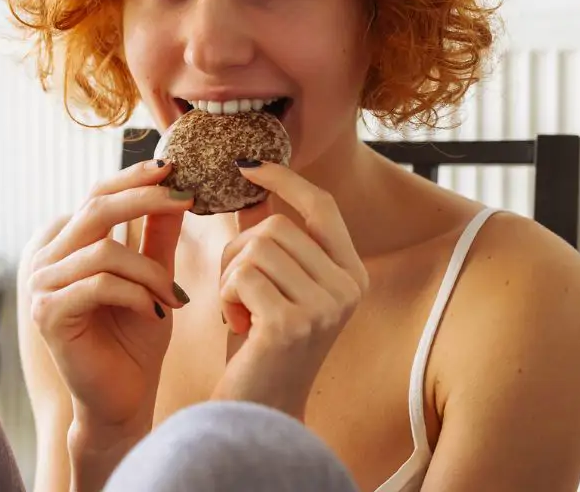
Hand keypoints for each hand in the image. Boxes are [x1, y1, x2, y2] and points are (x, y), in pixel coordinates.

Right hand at [27, 159, 191, 436]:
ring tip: (176, 296)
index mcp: (69, 244)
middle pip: (96, 209)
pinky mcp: (48, 314)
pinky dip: (136, 295)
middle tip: (184, 200)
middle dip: (144, 199)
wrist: (122, 399)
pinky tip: (157, 313)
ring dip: (150, 271)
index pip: (96, 194)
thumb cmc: (137, 339)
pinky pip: (98, 285)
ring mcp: (43, 286)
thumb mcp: (155, 278)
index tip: (172, 168)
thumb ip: (158, 235)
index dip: (133, 177)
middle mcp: (48, 259)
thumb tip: (175, 187)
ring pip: (103, 251)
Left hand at [212, 160, 369, 420]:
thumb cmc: (262, 347)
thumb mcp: (276, 285)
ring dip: (231, 277)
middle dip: (240, 251)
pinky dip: (226, 298)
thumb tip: (254, 181)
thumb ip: (272, 238)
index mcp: (353, 275)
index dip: (285, 180)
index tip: (247, 165)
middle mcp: (348, 289)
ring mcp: (324, 307)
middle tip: (236, 290)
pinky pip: (240, 276)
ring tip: (240, 312)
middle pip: (278, 226)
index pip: (323, 205)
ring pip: (255, 248)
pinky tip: (237, 327)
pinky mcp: (291, 324)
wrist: (258, 413)